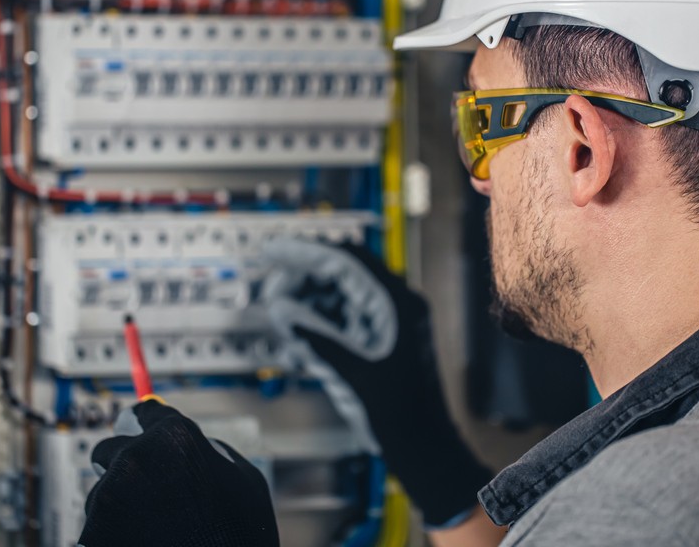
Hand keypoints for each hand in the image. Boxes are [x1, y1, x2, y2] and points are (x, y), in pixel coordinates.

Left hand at [79, 400, 278, 546]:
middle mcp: (135, 458)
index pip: (144, 412)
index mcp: (175, 437)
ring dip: (118, 504)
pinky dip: (111, 536)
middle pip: (109, 447)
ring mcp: (109, 497)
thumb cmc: (239, 535)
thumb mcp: (243, 479)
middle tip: (145, 489)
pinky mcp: (92, 533)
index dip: (145, 423)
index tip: (141, 429)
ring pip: (101, 491)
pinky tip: (142, 544)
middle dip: (123, 464)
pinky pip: (95, 527)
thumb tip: (191, 444)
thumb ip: (210, 451)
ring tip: (152, 530)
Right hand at [262, 240, 491, 527]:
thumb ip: (317, 339)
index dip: (308, 251)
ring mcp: (392, 318)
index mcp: (398, 303)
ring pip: (344, 291)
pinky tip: (299, 324)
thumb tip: (282, 310)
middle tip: (272, 285)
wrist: (427, 447)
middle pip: (345, 271)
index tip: (276, 250)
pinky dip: (323, 316)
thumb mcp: (354, 374)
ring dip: (311, 295)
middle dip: (305, 274)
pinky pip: (348, 313)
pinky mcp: (384, 335)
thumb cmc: (402, 413)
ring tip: (280, 306)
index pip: (349, 259)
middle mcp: (398, 303)